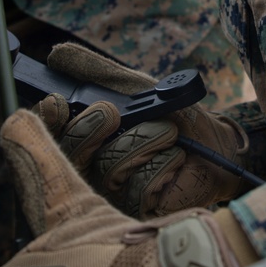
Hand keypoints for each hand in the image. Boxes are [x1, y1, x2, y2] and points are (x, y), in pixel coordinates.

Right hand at [34, 40, 251, 217]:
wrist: (216, 143)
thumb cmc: (174, 117)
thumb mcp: (136, 87)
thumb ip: (97, 72)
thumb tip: (58, 56)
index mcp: (87, 137)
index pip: (50, 132)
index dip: (48, 119)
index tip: (58, 104)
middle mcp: (92, 167)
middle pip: (72, 150)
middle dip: (94, 125)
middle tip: (114, 113)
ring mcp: (115, 193)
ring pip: (111, 166)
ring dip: (146, 140)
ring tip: (168, 135)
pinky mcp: (140, 210)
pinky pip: (140, 186)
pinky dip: (164, 163)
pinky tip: (176, 161)